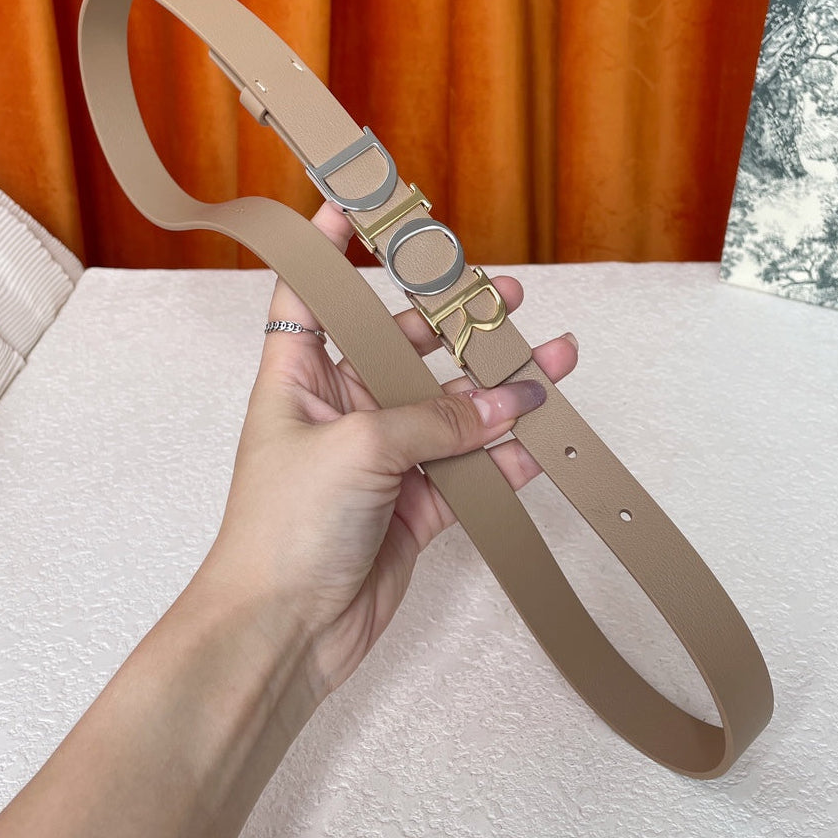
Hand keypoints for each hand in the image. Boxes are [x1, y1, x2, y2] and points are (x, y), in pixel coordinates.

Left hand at [204, 202, 577, 696]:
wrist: (285, 630)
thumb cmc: (285, 529)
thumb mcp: (358, 448)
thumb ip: (436, 420)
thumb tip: (506, 402)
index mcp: (299, 379)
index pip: (308, 295)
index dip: (327, 248)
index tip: (359, 206)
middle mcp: (342, 411)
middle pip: (402, 346)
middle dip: (453, 320)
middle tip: (503, 297)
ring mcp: (382, 460)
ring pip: (451, 410)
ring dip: (499, 389)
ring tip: (553, 360)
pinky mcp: (414, 506)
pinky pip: (469, 469)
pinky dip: (505, 455)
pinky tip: (541, 437)